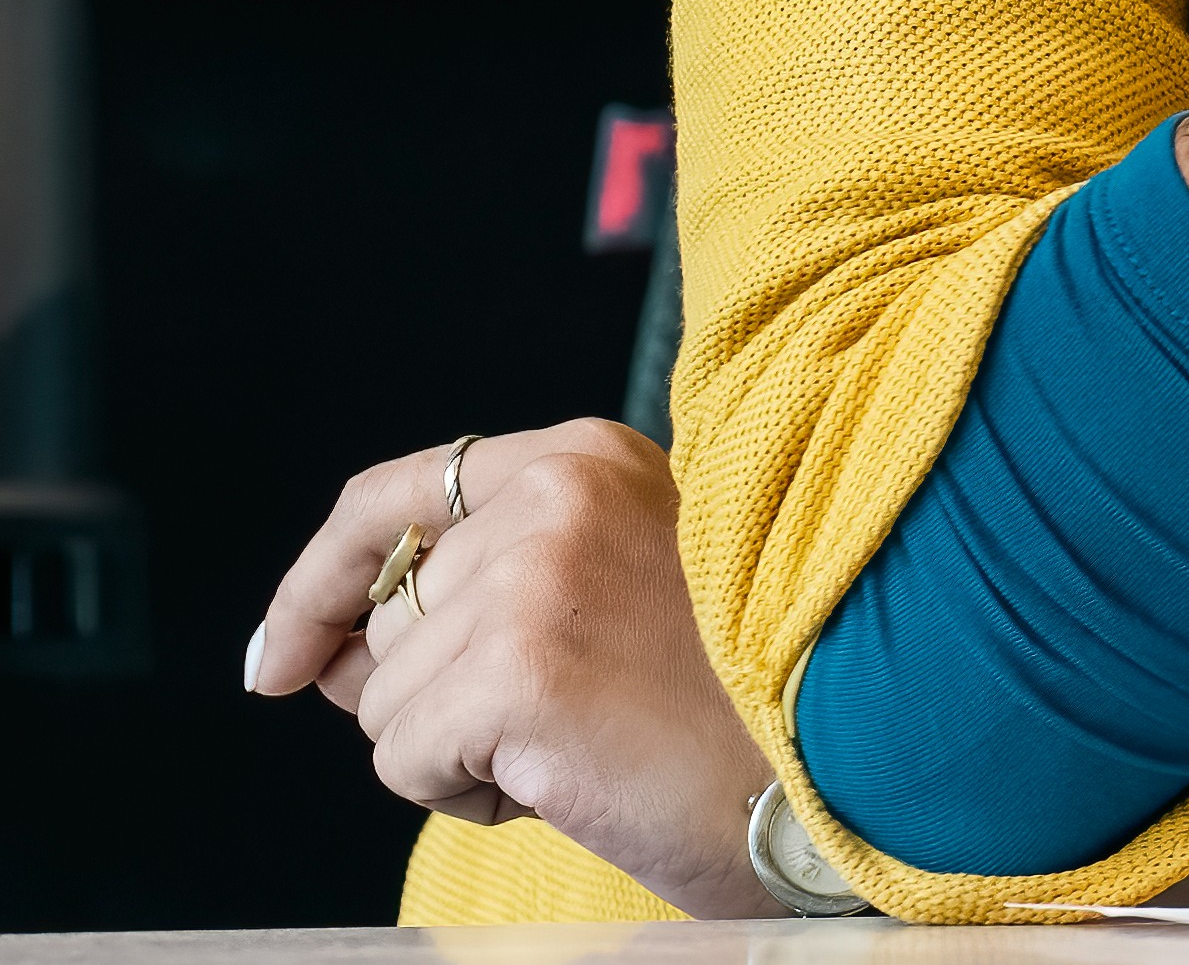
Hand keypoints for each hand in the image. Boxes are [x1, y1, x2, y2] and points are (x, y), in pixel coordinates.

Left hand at [244, 421, 775, 918]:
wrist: (845, 770)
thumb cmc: (740, 700)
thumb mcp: (615, 594)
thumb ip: (484, 589)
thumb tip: (315, 657)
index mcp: (589, 460)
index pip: (396, 496)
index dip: (319, 580)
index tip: (279, 654)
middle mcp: (556, 497)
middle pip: (385, 620)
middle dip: (429, 694)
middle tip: (561, 720)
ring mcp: (533, 578)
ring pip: (382, 701)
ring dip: (458, 751)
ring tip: (583, 744)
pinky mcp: (517, 669)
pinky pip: (402, 760)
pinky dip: (464, 793)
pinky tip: (569, 776)